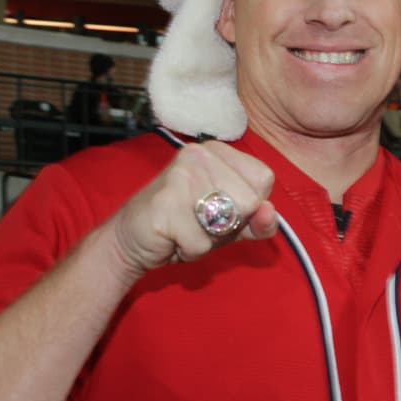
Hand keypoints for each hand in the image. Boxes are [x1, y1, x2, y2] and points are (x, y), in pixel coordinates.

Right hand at [109, 140, 278, 274]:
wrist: (130, 239)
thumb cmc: (185, 227)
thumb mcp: (231, 225)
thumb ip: (259, 221)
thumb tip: (269, 212)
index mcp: (219, 151)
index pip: (263, 179)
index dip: (249, 206)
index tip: (220, 209)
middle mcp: (200, 153)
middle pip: (249, 201)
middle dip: (228, 226)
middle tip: (199, 222)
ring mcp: (181, 174)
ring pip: (227, 223)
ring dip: (208, 240)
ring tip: (186, 229)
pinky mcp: (165, 201)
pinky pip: (201, 242)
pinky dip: (190, 250)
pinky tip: (172, 237)